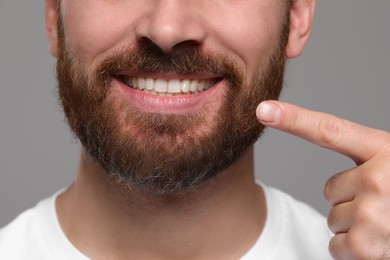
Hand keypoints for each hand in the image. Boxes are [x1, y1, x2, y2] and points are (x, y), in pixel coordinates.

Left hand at [256, 100, 389, 258]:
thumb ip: (371, 164)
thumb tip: (338, 184)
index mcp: (386, 151)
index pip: (329, 131)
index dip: (293, 118)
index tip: (263, 109)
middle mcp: (379, 177)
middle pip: (331, 189)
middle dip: (353, 201)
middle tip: (387, 207)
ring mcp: (372, 211)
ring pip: (334, 218)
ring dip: (356, 226)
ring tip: (389, 226)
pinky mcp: (365, 245)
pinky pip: (336, 244)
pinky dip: (355, 251)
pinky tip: (382, 246)